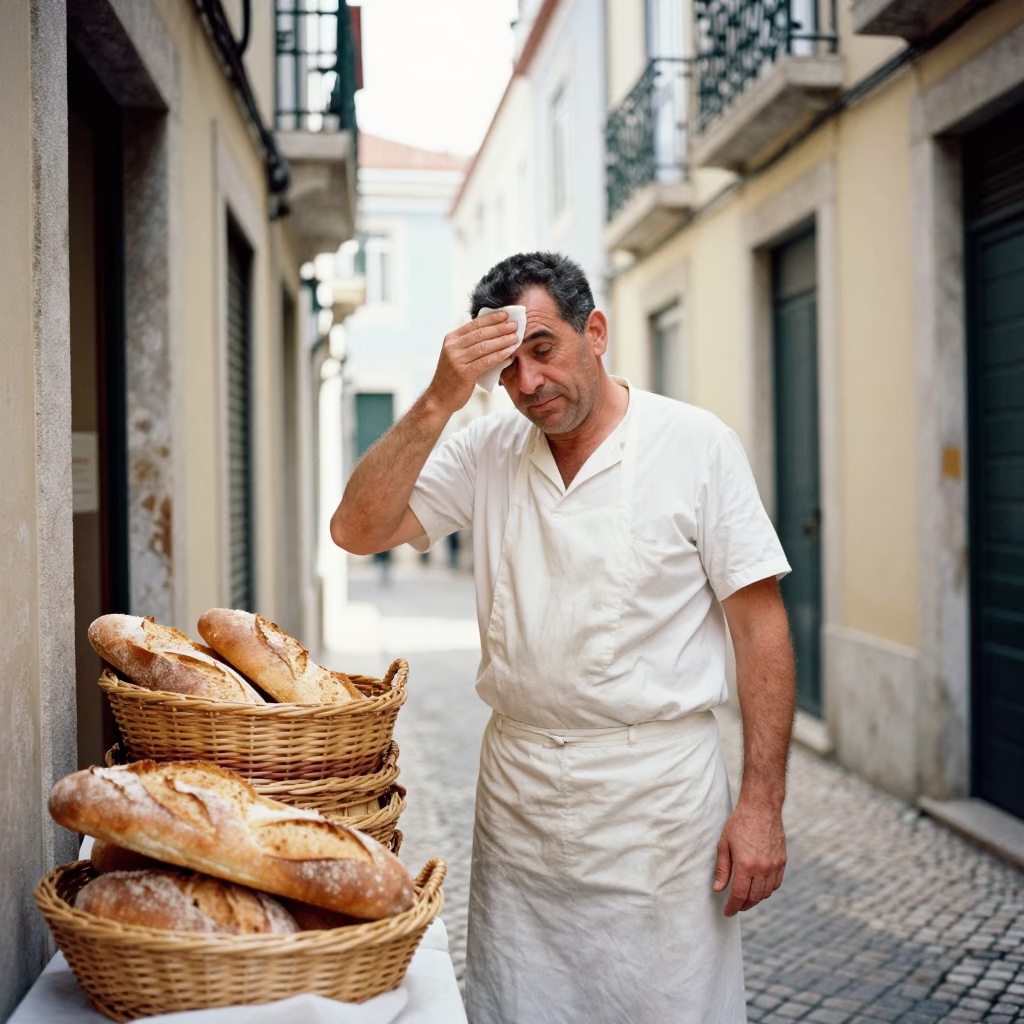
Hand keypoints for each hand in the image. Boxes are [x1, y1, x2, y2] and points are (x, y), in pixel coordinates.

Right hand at [425, 312, 521, 414]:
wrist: (440, 397)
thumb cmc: (453, 376)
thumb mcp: (458, 355)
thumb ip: (470, 344)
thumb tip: (494, 333)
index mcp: (451, 339)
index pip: (474, 324)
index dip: (491, 318)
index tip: (505, 314)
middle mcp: (452, 347)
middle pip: (480, 333)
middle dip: (500, 328)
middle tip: (515, 325)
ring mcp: (457, 360)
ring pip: (484, 346)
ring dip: (502, 340)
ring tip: (516, 337)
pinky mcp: (464, 373)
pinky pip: (486, 361)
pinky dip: (500, 355)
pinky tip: (510, 352)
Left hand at [712, 799, 786, 915]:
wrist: (761, 808)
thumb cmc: (740, 823)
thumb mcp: (724, 844)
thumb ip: (722, 869)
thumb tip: (718, 889)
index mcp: (745, 864)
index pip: (739, 895)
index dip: (732, 906)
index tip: (727, 912)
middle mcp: (762, 868)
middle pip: (754, 897)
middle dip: (744, 905)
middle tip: (736, 907)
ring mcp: (774, 865)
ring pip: (766, 893)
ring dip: (756, 899)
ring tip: (746, 898)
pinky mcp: (782, 861)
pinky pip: (776, 883)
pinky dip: (768, 890)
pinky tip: (760, 888)